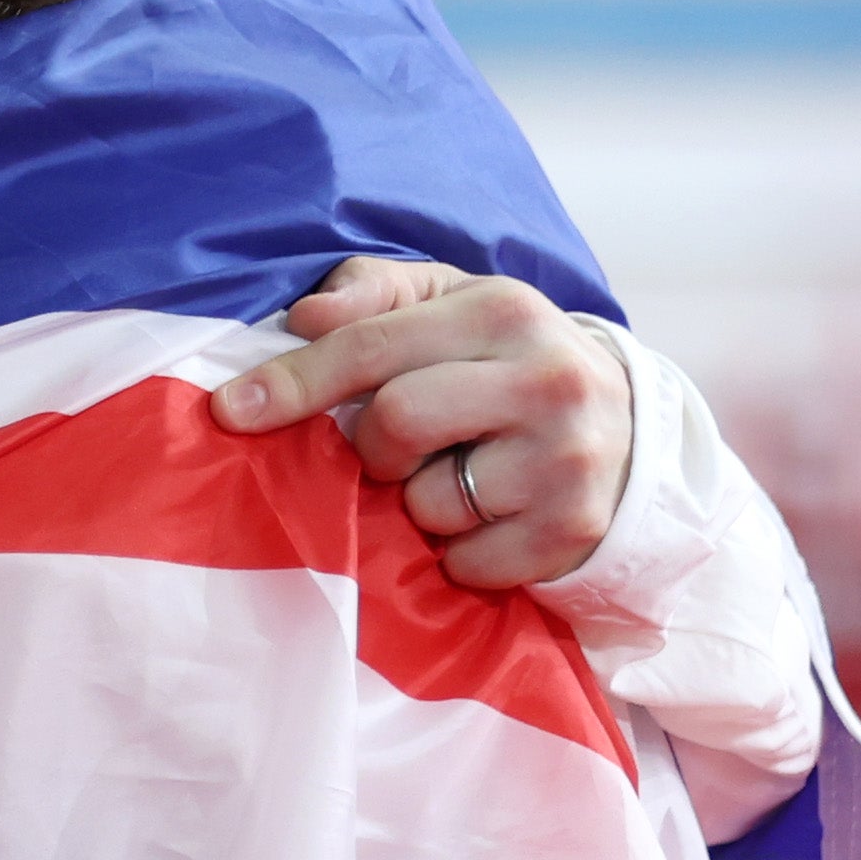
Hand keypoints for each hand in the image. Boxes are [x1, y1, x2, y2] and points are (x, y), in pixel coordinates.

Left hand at [210, 260, 627, 588]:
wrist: (629, 431)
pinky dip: (458, 554)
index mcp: (503, 309)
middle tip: (396, 448)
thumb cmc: (508, 363)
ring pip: (426, 503)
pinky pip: (464, 563)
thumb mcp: (452, 306)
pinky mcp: (570, 530)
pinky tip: (489, 519)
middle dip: (372, 447)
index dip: (294, 380)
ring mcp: (565, 459)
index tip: (231, 410)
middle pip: (394, 423)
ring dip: (418, 502)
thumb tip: (306, 315)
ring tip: (459, 477)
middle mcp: (544, 379)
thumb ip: (377, 295)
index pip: (372, 345)